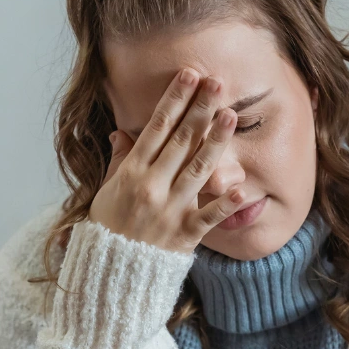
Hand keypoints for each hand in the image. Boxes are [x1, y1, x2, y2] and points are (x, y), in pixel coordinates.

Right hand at [88, 68, 242, 253]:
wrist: (110, 272)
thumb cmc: (109, 228)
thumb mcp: (107, 191)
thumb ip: (119, 161)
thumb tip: (121, 133)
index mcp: (132, 172)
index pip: (157, 128)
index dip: (175, 100)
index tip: (189, 76)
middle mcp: (152, 186)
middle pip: (181, 141)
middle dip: (200, 109)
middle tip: (218, 83)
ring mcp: (170, 210)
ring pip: (198, 170)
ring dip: (216, 141)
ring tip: (231, 116)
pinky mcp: (185, 234)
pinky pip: (208, 217)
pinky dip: (224, 204)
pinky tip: (241, 188)